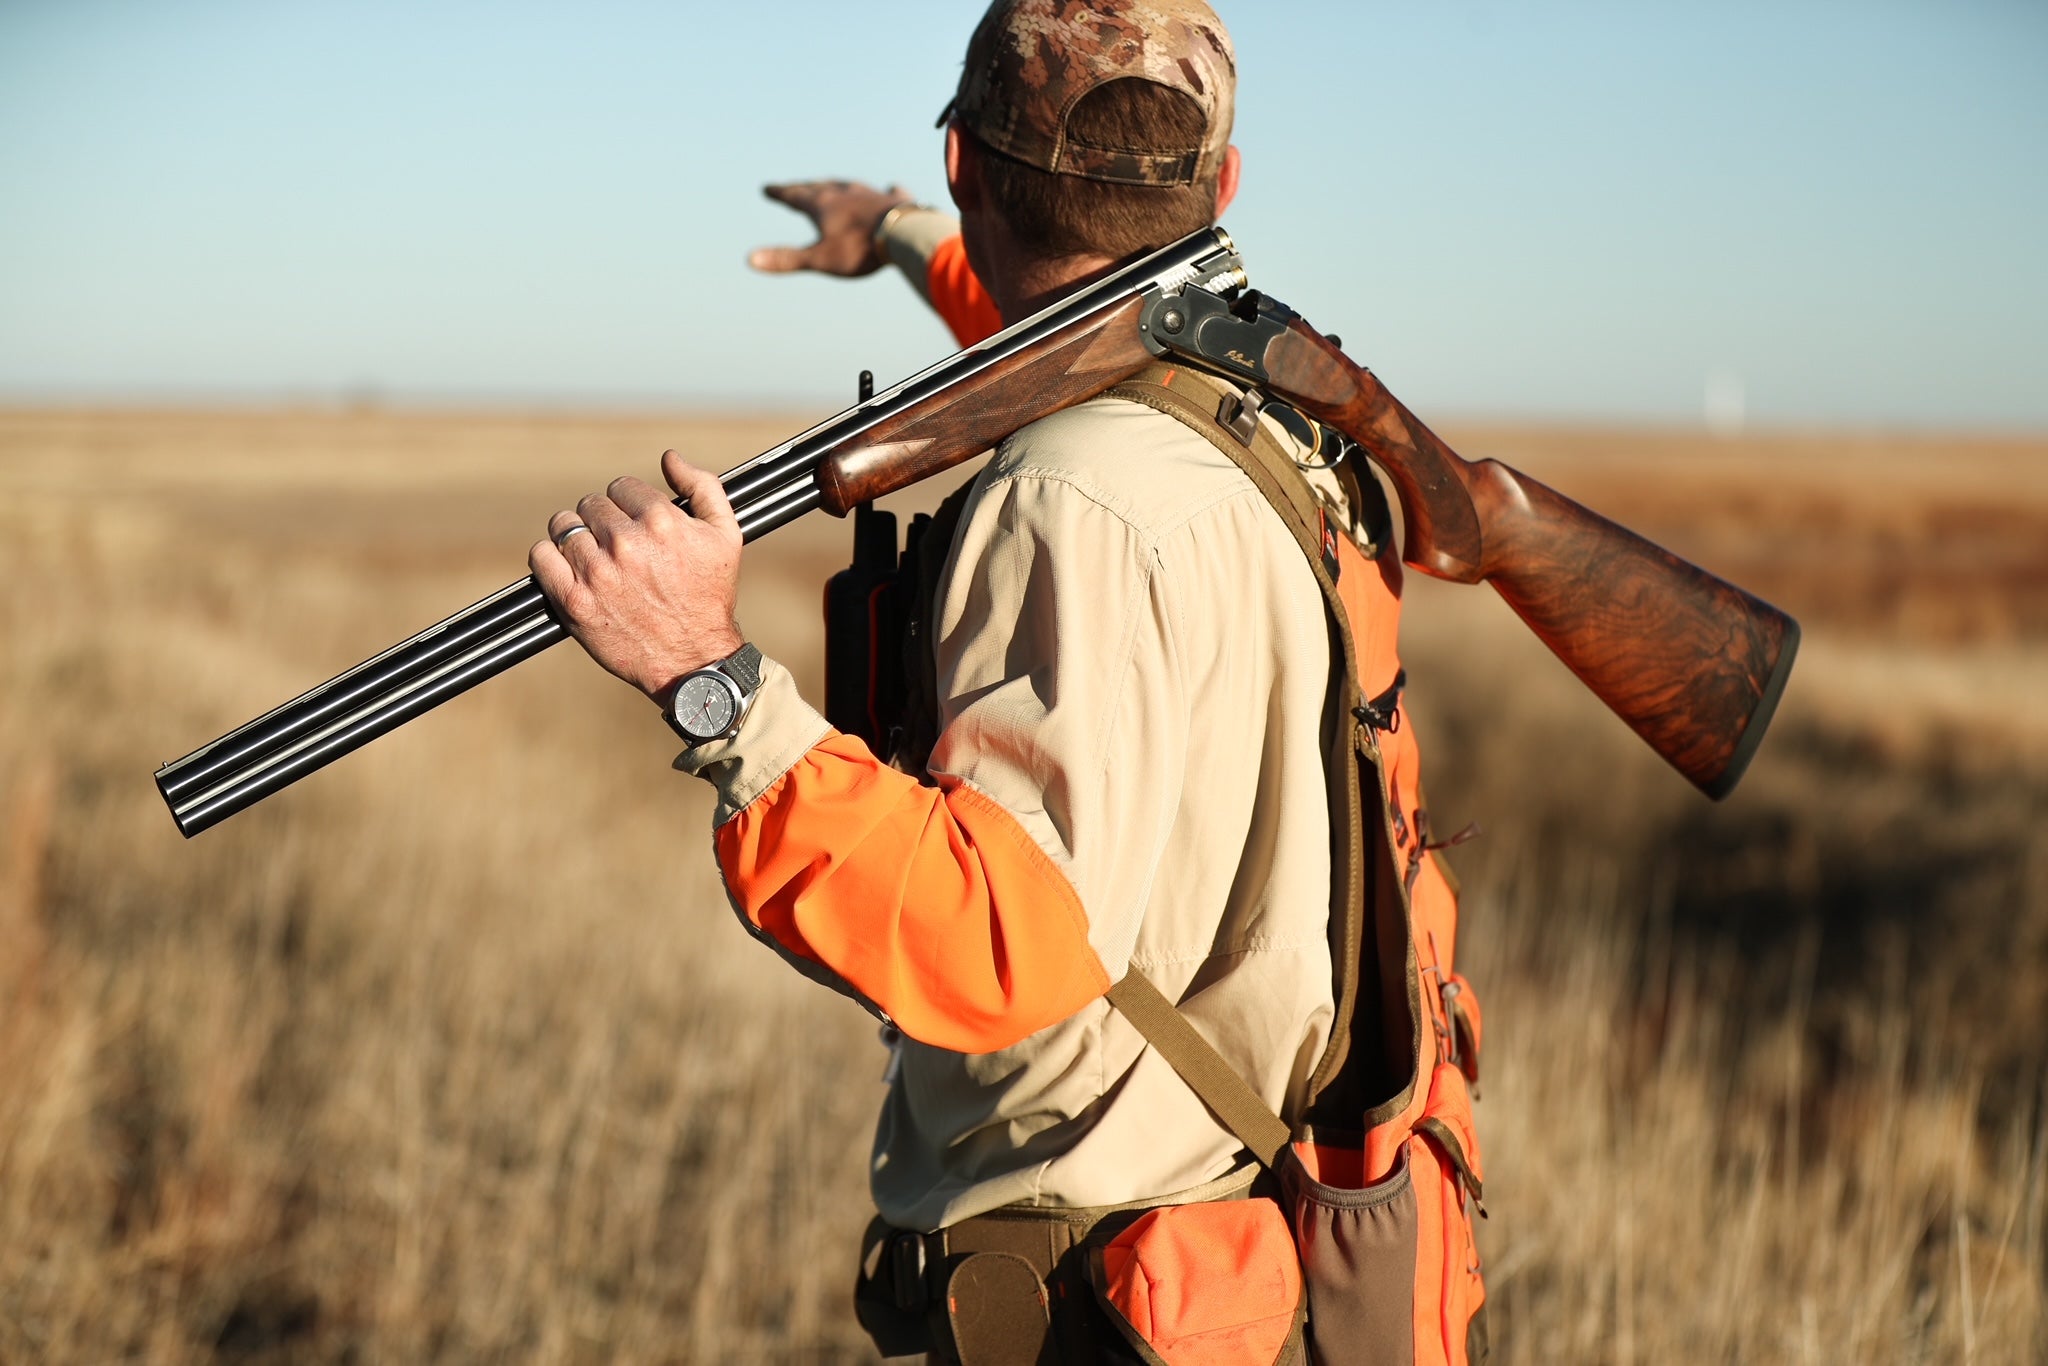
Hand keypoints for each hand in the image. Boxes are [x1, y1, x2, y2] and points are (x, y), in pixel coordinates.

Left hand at [530, 453, 744, 702]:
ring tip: (595, 559)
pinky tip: (569, 569)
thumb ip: (703, 487)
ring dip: (576, 538)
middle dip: (604, 521)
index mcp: (661, 521)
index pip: (622, 487)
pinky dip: (549, 558)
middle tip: (618, 548)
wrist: (693, 659)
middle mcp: (626, 542)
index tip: (637, 527)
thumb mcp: (726, 536)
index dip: (630, 506)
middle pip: (591, 505)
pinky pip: (541, 556)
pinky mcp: (573, 600)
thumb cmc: (709, 597)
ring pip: (563, 525)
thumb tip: (669, 458)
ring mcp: (597, 572)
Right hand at [748, 179, 914, 276]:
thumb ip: (786, 259)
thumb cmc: (859, 249)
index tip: (767, 188)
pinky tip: (891, 186)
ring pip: (849, 186)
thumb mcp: (819, 259)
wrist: (903, 235)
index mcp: (822, 205)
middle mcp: (844, 194)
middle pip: (818, 188)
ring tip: (832, 185)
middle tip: (793, 187)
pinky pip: (888, 193)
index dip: (780, 193)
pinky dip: (886, 191)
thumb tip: (749, 259)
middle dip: (803, 188)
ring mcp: (870, 194)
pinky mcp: (895, 201)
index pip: (794, 197)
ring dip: (837, 186)